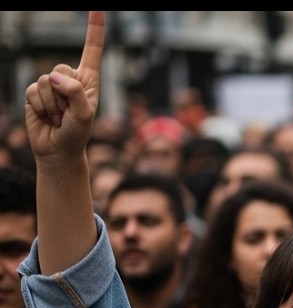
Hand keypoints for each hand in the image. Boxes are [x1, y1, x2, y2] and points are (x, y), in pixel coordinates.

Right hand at [25, 10, 103, 158]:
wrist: (58, 150)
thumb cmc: (78, 133)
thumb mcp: (85, 114)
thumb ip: (74, 92)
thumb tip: (52, 76)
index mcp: (89, 80)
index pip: (92, 50)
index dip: (94, 29)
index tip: (98, 8)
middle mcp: (70, 79)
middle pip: (61, 68)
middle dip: (64, 93)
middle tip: (68, 113)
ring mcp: (51, 85)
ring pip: (46, 81)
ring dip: (53, 104)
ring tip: (58, 117)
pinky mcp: (35, 93)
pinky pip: (33, 91)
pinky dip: (41, 107)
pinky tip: (47, 117)